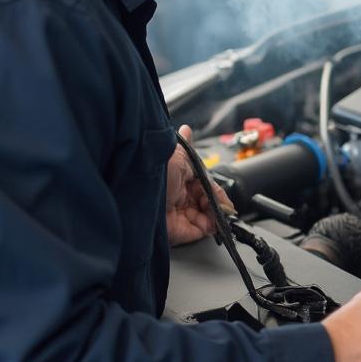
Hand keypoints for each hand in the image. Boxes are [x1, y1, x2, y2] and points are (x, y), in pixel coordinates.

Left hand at [165, 125, 232, 245]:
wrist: (134, 194)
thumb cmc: (153, 170)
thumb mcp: (177, 155)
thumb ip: (188, 151)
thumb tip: (187, 130)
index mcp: (179, 178)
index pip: (204, 186)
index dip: (216, 192)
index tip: (226, 198)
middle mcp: (178, 196)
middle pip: (207, 202)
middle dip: (217, 203)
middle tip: (222, 204)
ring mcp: (177, 214)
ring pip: (206, 217)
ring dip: (216, 215)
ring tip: (219, 211)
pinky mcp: (176, 231)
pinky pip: (198, 231)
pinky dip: (210, 227)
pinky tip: (214, 222)